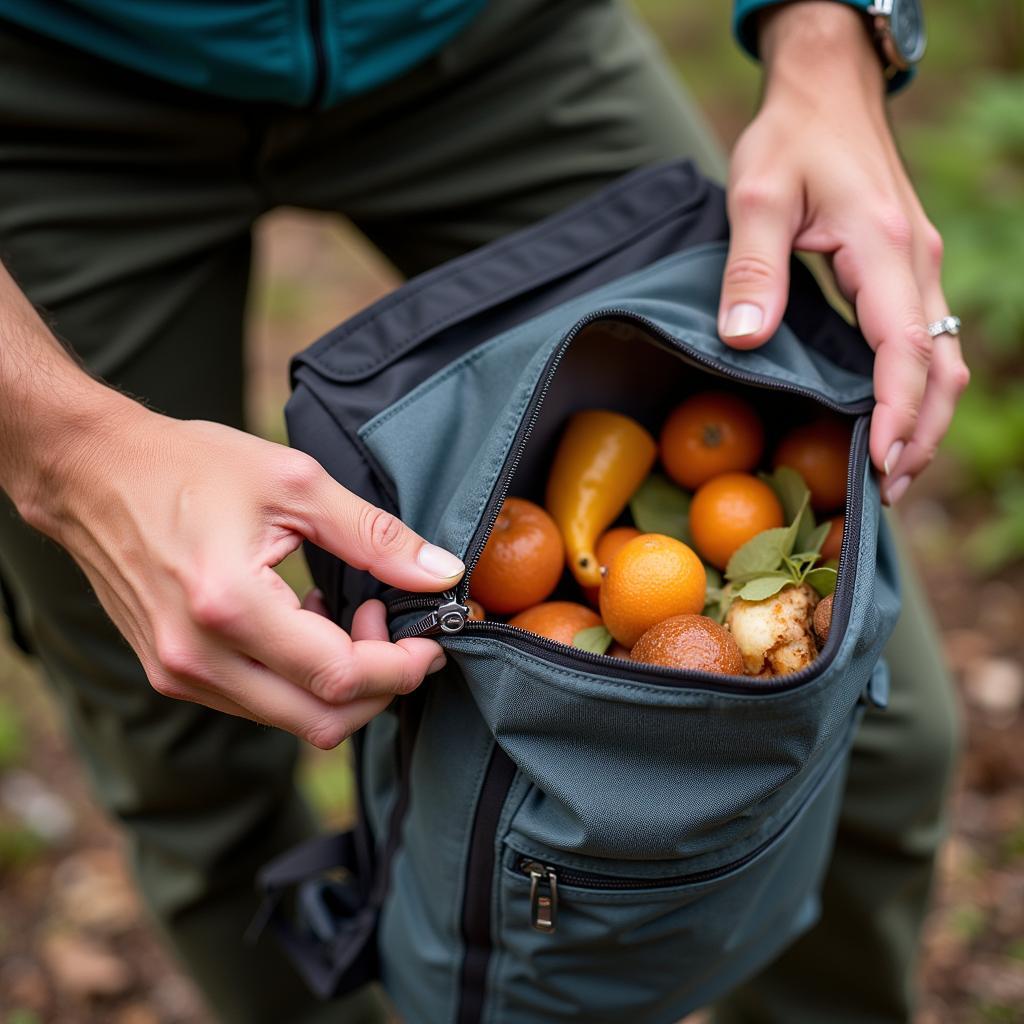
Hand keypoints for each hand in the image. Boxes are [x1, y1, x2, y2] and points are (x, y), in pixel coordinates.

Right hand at [27, 398, 464, 747]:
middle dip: (380, 685)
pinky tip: (304, 621)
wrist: (92, 474)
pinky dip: (300, 679)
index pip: (340, 676)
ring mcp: (179, 674)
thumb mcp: (295, 484)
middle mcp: (197, 657)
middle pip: (321, 719)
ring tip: (345, 613)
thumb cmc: (188, 466)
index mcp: (229, 605)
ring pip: (292, 720)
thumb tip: (442, 573)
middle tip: (391, 623)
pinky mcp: (172, 674)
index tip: (430, 640)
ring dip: (340, 682)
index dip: (401, 668)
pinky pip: (259, 704)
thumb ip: (376, 537)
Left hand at [717, 1, 968, 503]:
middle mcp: (918, 261)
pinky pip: (926, 340)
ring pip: (944, 357)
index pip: (905, 347)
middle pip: (942, 366)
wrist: (827, 90)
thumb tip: (743, 342)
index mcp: (885, 246)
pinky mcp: (907, 270)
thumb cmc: (791, 136)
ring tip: (891, 471)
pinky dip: (916, 389)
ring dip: (925, 417)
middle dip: (921, 432)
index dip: (898, 411)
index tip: (880, 463)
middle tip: (885, 490)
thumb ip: (752, 268)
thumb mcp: (757, 193)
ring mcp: (919, 266)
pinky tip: (888, 419)